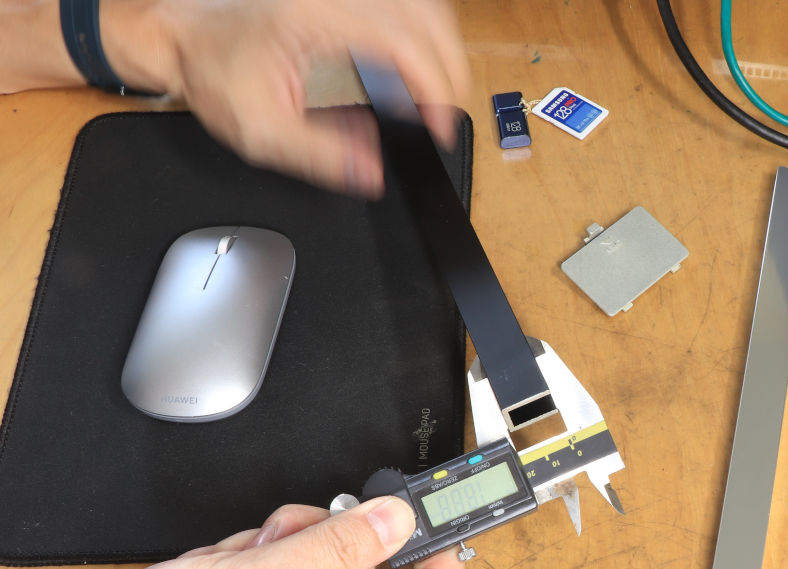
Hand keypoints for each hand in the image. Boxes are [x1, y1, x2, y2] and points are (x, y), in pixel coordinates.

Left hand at [101, 0, 471, 194]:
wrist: (181, 34)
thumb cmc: (212, 70)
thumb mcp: (262, 130)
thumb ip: (323, 156)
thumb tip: (374, 174)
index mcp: (317, 16)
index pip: (405, 43)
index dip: (435, 88)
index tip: (438, 125)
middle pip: (427, 17)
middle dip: (448, 70)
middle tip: (444, 116)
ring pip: (422, 6)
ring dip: (441, 48)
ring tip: (438, 93)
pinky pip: (402, 5)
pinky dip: (421, 33)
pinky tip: (416, 63)